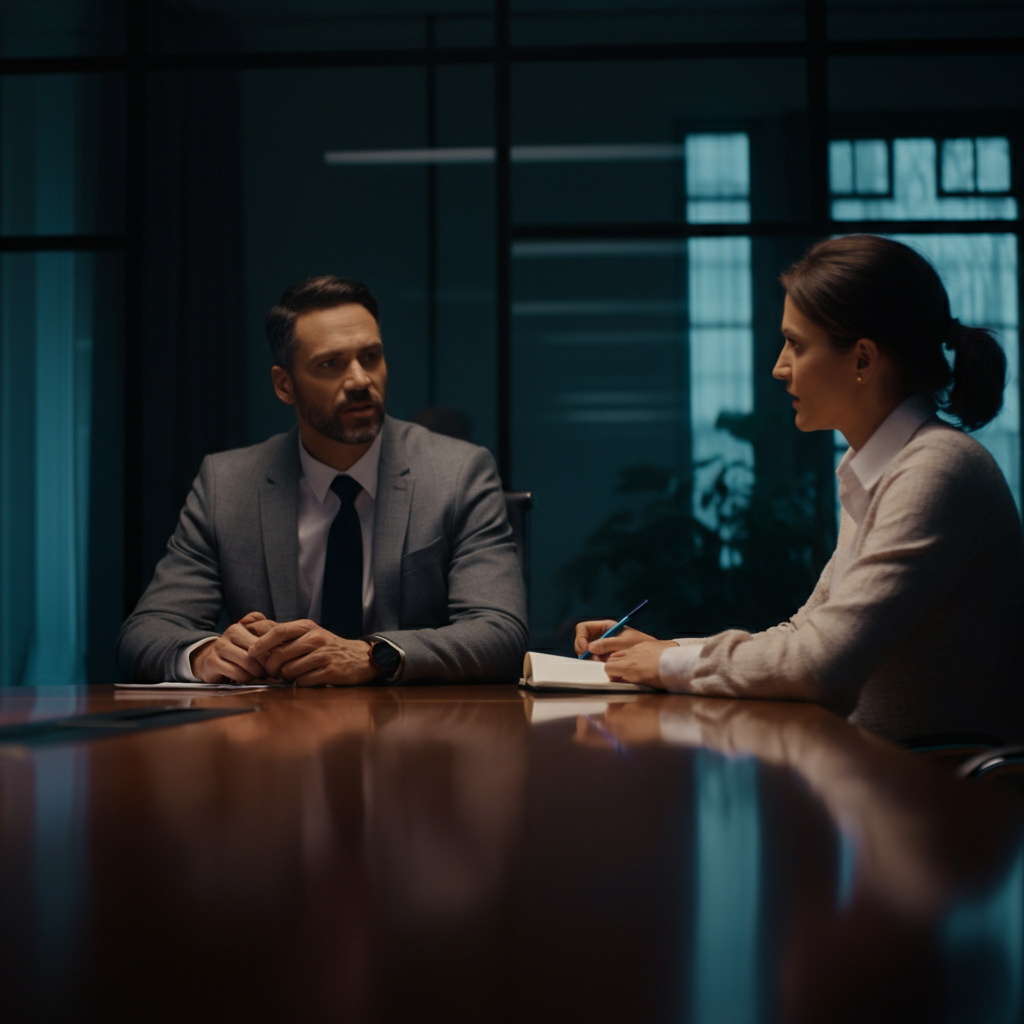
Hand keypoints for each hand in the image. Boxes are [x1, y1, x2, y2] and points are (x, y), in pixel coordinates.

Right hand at [190, 611, 277, 683]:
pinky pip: (236, 673)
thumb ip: (266, 630)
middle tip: (271, 672)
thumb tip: (282, 632)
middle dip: (267, 664)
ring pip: (248, 662)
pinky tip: (246, 679)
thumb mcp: (251, 639)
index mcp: (240, 627)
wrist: (211, 663)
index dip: (274, 653)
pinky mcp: (212, 662)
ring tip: (259, 675)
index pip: (264, 639)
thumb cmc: (238, 652)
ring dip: (257, 673)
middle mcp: (228, 633)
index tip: (278, 661)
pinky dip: (245, 679)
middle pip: (257, 651)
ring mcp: (218, 647)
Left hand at [246, 619, 376, 685]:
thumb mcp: (308, 633)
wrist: (359, 658)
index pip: (278, 631)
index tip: (251, 653)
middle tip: (274, 672)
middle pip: (279, 654)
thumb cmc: (327, 647)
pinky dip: (300, 683)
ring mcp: (323, 655)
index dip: (261, 643)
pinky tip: (307, 678)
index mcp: (307, 627)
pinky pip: (302, 681)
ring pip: (289, 670)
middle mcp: (316, 638)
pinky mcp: (329, 671)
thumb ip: (282, 632)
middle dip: (271, 667)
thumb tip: (249, 624)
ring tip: (292, 674)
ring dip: (286, 676)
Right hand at [574, 619, 657, 659]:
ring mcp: (602, 647)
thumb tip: (590, 648)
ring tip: (599, 662)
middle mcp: (601, 636)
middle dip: (583, 650)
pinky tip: (603, 666)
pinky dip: (595, 663)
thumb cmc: (640, 644)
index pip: (583, 628)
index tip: (585, 648)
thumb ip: (607, 644)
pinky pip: (594, 659)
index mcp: (605, 627)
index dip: (580, 637)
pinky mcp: (605, 657)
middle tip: (588, 658)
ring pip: (587, 651)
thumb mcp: (624, 642)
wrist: (651, 655)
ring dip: (589, 657)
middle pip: (582, 640)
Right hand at [604, 640, 675, 687]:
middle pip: (613, 657)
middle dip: (615, 665)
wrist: (680, 665)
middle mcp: (630, 654)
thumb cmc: (663, 678)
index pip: (608, 667)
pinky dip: (635, 654)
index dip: (611, 674)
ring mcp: (639, 647)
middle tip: (624, 674)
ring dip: (624, 658)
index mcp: (627, 666)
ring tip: (635, 667)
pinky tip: (645, 660)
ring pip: (623, 651)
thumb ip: (628, 681)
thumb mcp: (641, 685)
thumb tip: (621, 681)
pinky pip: (635, 647)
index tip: (617, 679)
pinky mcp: (648, 643)